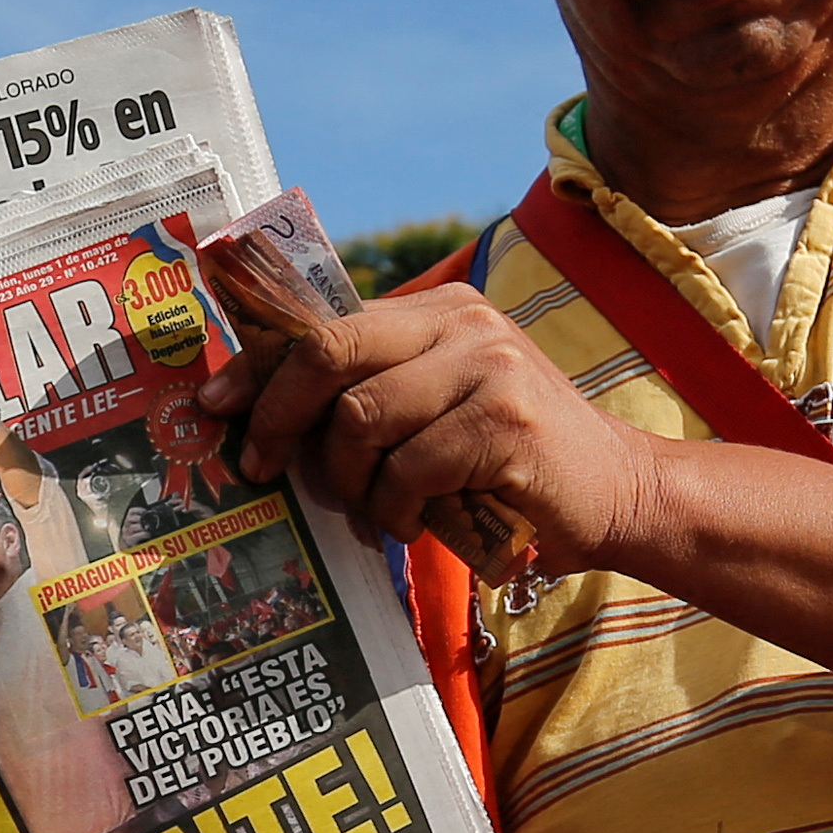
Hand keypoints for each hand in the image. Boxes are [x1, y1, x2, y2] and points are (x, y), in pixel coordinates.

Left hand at [191, 282, 661, 567]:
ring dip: (350, 482)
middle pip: (328, 355)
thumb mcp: (439, 409)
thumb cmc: (510, 466)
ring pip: (360, 419)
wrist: (619, 494)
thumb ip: (374, 396)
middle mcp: (463, 322)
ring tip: (371, 510)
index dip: (258, 366)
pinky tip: (412, 524)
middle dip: (280, 418)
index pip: (325, 326)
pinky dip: (395, 509)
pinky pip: (408, 468)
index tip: (213, 406)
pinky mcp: (505, 422)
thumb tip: (268, 419)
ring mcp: (489, 366)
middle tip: (263, 468)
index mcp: (440, 309)